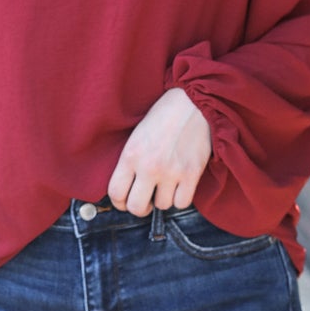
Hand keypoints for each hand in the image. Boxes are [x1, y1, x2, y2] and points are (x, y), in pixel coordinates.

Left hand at [108, 87, 211, 216]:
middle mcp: (149, 167)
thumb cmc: (164, 116)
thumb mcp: (136, 135)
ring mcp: (171, 172)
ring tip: (166, 185)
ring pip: (162, 205)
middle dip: (139, 207)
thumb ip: (130, 161)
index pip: (116, 193)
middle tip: (145, 200)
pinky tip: (180, 186)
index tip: (125, 201)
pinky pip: (182, 202)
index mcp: (130, 155)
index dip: (119, 202)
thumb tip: (127, 187)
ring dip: (163, 199)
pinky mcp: (192, 174)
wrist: (193, 102)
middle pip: (136, 208)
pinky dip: (181, 198)